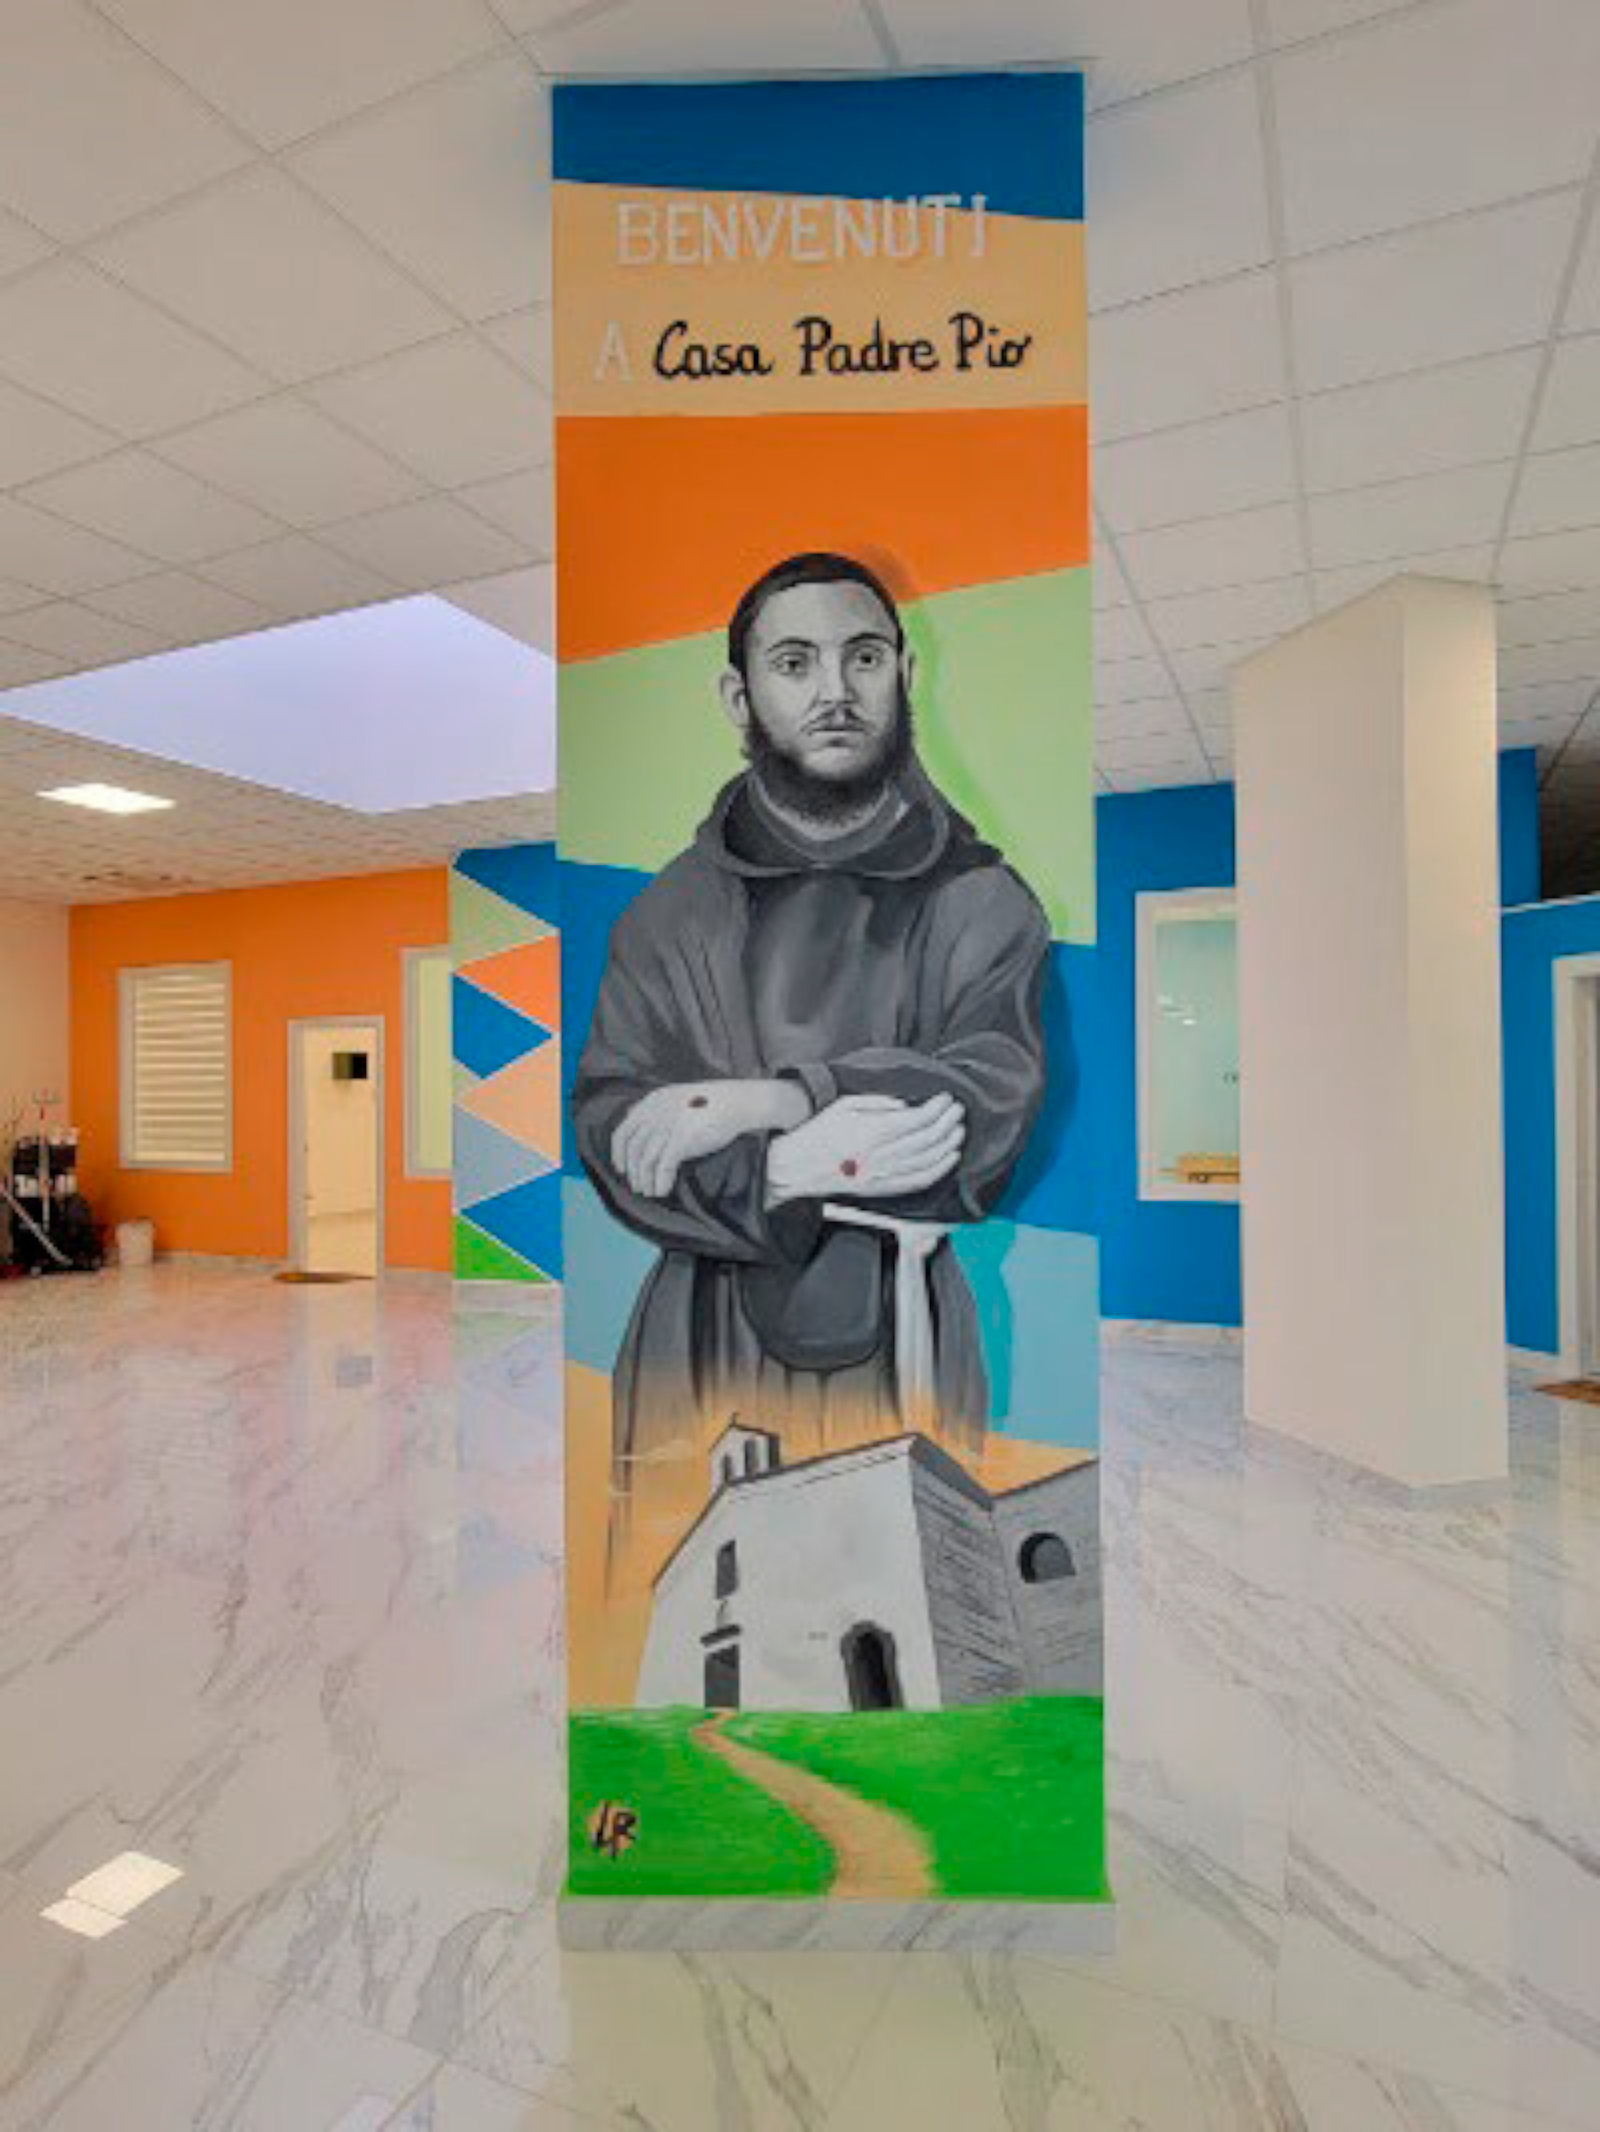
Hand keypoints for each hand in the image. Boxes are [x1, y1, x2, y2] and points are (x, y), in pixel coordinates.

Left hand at [613, 1079, 809, 1198]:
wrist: (736, 1102)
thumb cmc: (711, 1103)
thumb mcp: (677, 1099)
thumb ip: (658, 1112)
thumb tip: (645, 1132)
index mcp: (652, 1103)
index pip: (623, 1131)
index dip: (618, 1153)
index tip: (622, 1168)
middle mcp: (655, 1114)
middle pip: (633, 1150)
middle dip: (633, 1172)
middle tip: (638, 1186)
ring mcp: (668, 1126)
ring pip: (646, 1161)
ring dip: (646, 1181)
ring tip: (651, 1192)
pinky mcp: (682, 1140)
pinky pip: (664, 1167)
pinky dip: (661, 1182)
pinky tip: (663, 1191)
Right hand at [767, 1093, 965, 1205]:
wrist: (798, 1167)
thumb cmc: (818, 1136)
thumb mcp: (844, 1106)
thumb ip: (878, 1103)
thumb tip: (905, 1105)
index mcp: (873, 1131)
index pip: (919, 1118)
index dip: (938, 1107)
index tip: (946, 1098)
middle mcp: (882, 1155)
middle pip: (929, 1138)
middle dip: (948, 1122)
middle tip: (957, 1111)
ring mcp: (884, 1175)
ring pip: (929, 1160)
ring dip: (949, 1143)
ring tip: (958, 1130)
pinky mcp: (883, 1189)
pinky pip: (919, 1181)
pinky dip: (940, 1170)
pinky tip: (950, 1158)